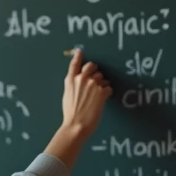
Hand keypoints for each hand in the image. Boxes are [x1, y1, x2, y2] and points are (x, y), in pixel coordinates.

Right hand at [42, 48, 111, 169]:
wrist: (76, 125)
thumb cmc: (70, 114)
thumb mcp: (67, 96)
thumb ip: (73, 85)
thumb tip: (79, 81)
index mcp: (70, 80)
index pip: (75, 64)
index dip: (78, 56)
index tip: (80, 51)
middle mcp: (82, 79)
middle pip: (92, 66)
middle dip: (95, 72)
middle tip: (95, 83)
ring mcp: (93, 84)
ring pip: (102, 78)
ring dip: (102, 85)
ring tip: (96, 97)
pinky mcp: (102, 92)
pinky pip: (108, 88)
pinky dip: (107, 93)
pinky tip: (102, 101)